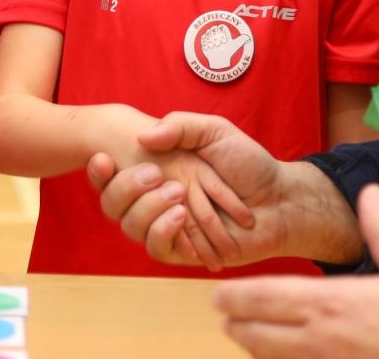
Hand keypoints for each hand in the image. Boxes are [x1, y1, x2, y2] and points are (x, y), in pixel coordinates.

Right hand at [90, 112, 291, 269]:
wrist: (279, 199)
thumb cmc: (249, 163)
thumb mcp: (215, 131)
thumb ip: (180, 126)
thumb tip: (143, 138)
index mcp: (158, 169)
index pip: (111, 174)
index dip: (98, 171)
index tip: (104, 157)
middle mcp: (156, 199)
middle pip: (112, 204)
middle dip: (126, 188)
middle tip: (157, 174)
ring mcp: (168, 225)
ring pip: (130, 228)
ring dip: (149, 210)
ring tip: (180, 198)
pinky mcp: (183, 251)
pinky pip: (157, 249)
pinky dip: (167, 233)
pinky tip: (183, 218)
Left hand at [213, 186, 378, 358]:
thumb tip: (369, 192)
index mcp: (335, 303)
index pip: (267, 298)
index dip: (236, 296)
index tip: (217, 293)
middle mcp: (325, 340)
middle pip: (260, 335)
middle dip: (237, 323)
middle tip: (222, 315)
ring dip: (256, 348)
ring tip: (245, 336)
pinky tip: (287, 357)